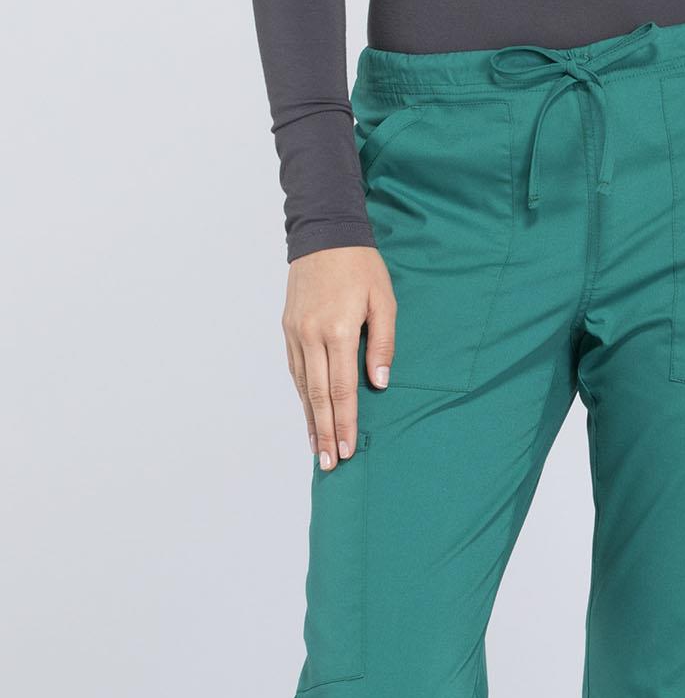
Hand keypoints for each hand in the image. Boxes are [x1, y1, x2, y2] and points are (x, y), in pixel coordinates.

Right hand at [282, 246, 396, 469]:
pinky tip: (308, 414)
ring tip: (316, 449)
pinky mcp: (288, 328)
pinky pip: (295, 370)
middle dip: (325, 432)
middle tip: (329, 464)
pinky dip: (302, 396)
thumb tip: (379, 383)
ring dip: (311, 420)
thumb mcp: (384, 301)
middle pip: (319, 396)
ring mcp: (296, 333)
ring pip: (303, 387)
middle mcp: (312, 335)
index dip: (345, 422)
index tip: (347, 449)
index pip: (342, 389)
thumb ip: (383, 344)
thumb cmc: (360, 266)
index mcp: (339, 331)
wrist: (324, 233)